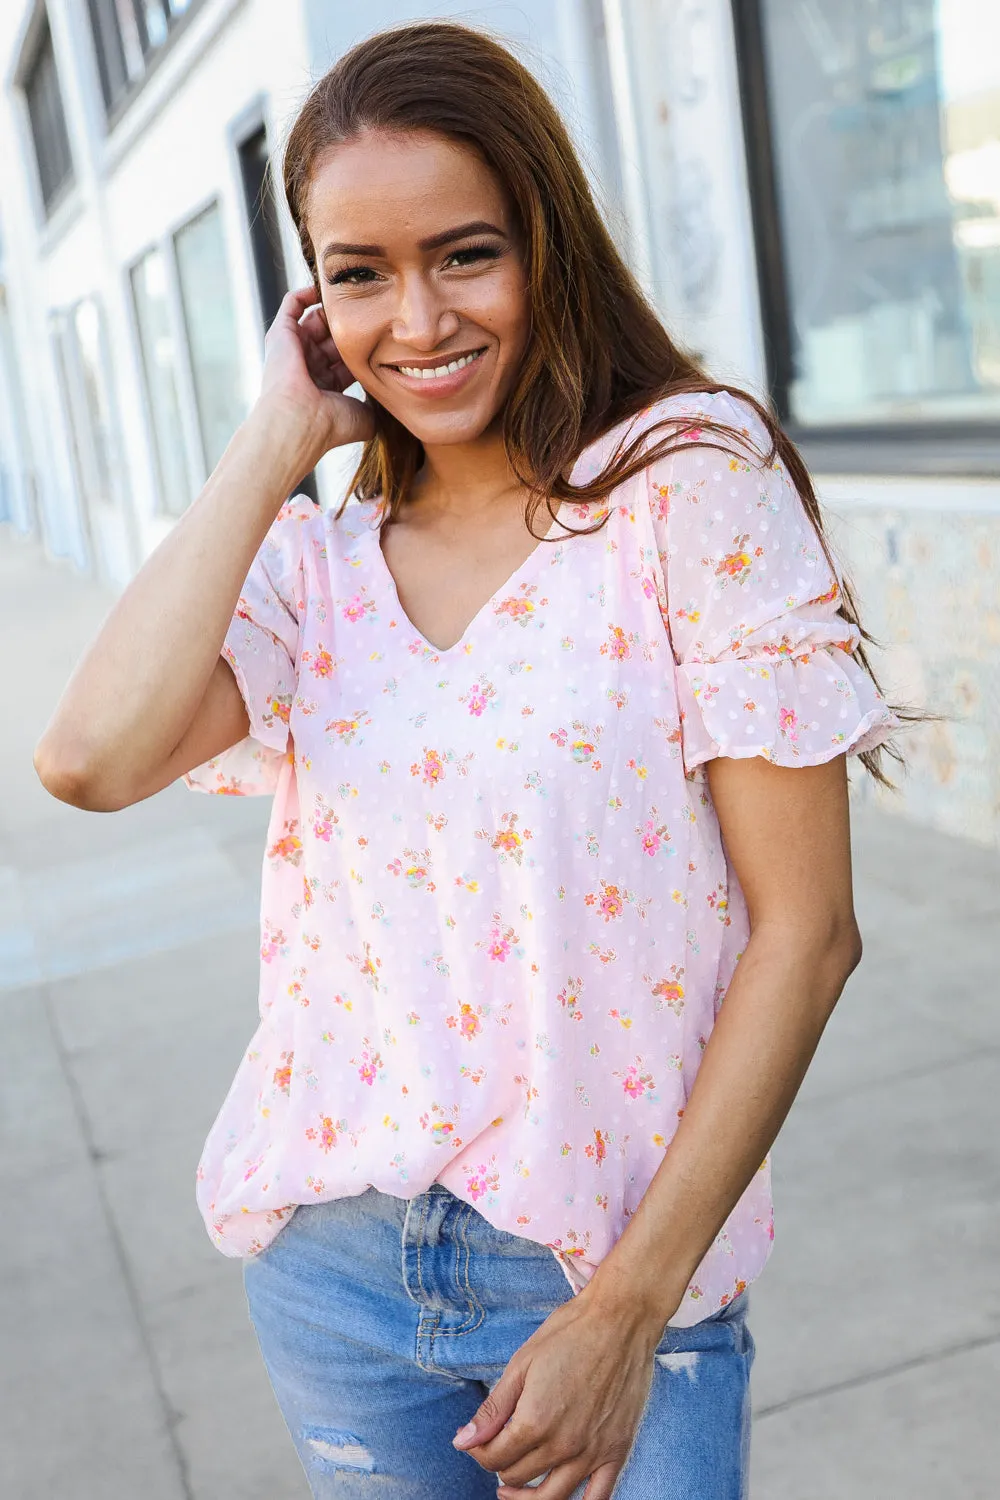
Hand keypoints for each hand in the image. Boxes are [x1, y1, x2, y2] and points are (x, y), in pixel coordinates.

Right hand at [256, 285, 375, 460]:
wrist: (298, 422)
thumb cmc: (330, 424)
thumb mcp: (364, 416)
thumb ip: (378, 404)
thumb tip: (393, 399)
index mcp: (327, 386)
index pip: (348, 358)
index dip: (366, 346)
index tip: (387, 334)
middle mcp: (309, 368)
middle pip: (333, 337)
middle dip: (350, 325)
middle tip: (372, 311)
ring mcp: (293, 351)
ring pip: (314, 319)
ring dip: (332, 309)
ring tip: (351, 296)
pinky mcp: (280, 335)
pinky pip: (292, 305)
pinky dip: (306, 293)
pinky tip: (324, 287)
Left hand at [452, 1288, 662, 1498]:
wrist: (620, 1319)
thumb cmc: (569, 1334)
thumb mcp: (522, 1364)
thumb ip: (493, 1410)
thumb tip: (462, 1442)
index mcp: (534, 1421)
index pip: (494, 1458)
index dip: (478, 1450)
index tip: (476, 1438)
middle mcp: (563, 1445)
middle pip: (518, 1476)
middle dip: (499, 1464)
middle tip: (497, 1447)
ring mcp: (593, 1452)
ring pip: (550, 1497)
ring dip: (526, 1495)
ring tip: (514, 1487)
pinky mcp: (618, 1451)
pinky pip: (598, 1499)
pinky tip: (560, 1494)